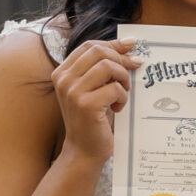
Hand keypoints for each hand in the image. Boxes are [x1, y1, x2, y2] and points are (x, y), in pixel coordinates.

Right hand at [54, 38, 138, 163]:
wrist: (84, 151)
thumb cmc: (93, 119)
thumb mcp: (94, 88)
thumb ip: (103, 67)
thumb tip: (128, 44)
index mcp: (62, 72)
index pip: (90, 46)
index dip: (113, 44)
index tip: (131, 46)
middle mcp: (63, 79)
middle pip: (98, 51)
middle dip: (121, 59)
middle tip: (133, 70)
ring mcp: (73, 91)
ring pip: (108, 66)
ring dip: (123, 78)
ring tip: (122, 93)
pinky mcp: (86, 104)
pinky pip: (115, 88)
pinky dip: (123, 97)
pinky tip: (118, 108)